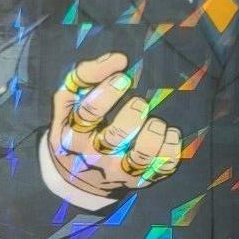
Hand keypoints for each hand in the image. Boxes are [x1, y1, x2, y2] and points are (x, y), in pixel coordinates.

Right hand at [49, 51, 182, 200]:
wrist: (78, 177)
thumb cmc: (76, 127)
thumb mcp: (68, 102)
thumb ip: (85, 76)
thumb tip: (118, 59)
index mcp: (74, 133)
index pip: (89, 113)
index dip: (108, 92)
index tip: (123, 78)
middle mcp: (95, 156)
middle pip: (116, 135)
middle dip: (133, 113)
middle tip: (140, 104)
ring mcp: (119, 171)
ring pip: (141, 156)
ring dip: (154, 133)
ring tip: (155, 122)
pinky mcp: (139, 180)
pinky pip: (161, 167)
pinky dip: (171, 149)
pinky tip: (168, 134)